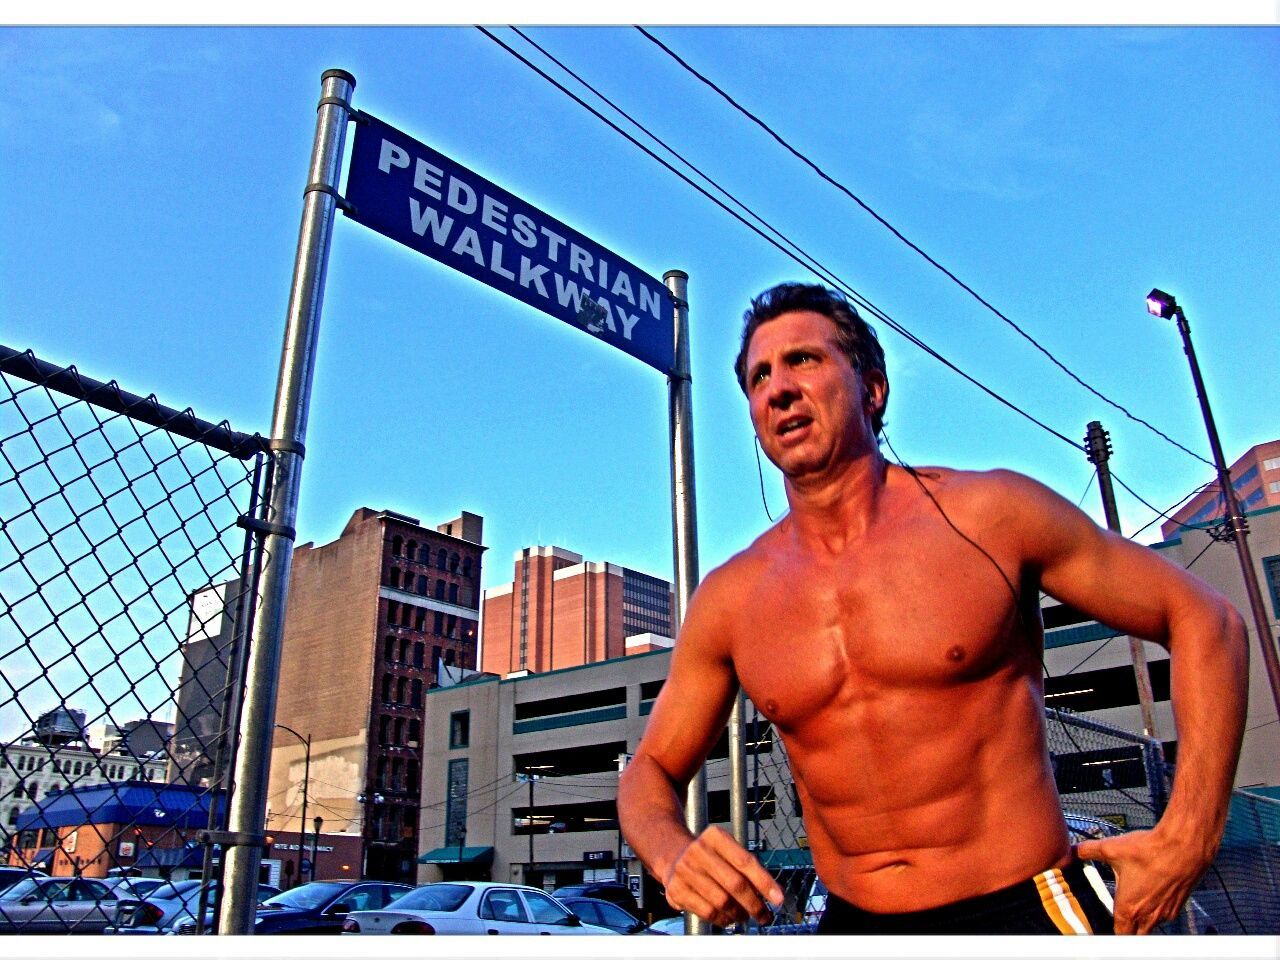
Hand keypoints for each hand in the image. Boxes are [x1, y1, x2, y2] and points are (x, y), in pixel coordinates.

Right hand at [662, 825, 784, 927]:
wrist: (672, 855)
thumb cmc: (710, 856)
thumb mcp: (727, 850)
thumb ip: (749, 868)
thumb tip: (774, 893)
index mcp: (715, 836)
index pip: (745, 861)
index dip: (765, 882)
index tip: (778, 899)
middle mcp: (698, 850)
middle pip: (735, 884)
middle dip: (755, 904)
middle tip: (765, 916)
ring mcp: (684, 870)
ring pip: (722, 901)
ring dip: (739, 914)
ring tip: (745, 916)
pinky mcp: (676, 890)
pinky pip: (707, 912)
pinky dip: (723, 920)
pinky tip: (729, 918)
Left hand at [1075, 829, 1210, 933]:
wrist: (1183, 846)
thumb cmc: (1150, 850)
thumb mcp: (1111, 848)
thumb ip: (1088, 851)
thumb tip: (1073, 850)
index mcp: (1129, 908)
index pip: (1119, 934)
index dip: (1110, 932)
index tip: (1104, 927)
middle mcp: (1148, 916)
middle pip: (1135, 934)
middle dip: (1126, 929)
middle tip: (1119, 918)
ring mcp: (1165, 912)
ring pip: (1151, 926)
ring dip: (1142, 920)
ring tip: (1135, 904)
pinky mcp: (1178, 905)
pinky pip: (1164, 916)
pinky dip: (1157, 910)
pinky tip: (1151, 894)